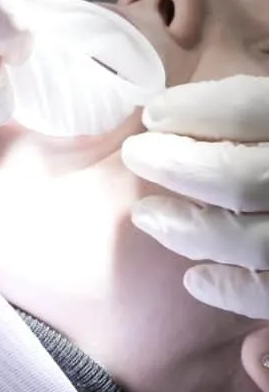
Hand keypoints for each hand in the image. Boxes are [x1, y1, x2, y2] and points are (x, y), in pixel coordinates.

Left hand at [122, 75, 268, 318]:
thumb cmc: (263, 139)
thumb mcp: (267, 106)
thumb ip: (244, 102)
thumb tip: (163, 105)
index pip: (259, 108)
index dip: (201, 109)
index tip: (152, 113)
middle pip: (248, 176)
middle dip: (183, 167)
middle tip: (135, 155)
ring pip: (258, 239)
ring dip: (194, 230)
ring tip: (146, 216)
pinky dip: (236, 289)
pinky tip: (195, 279)